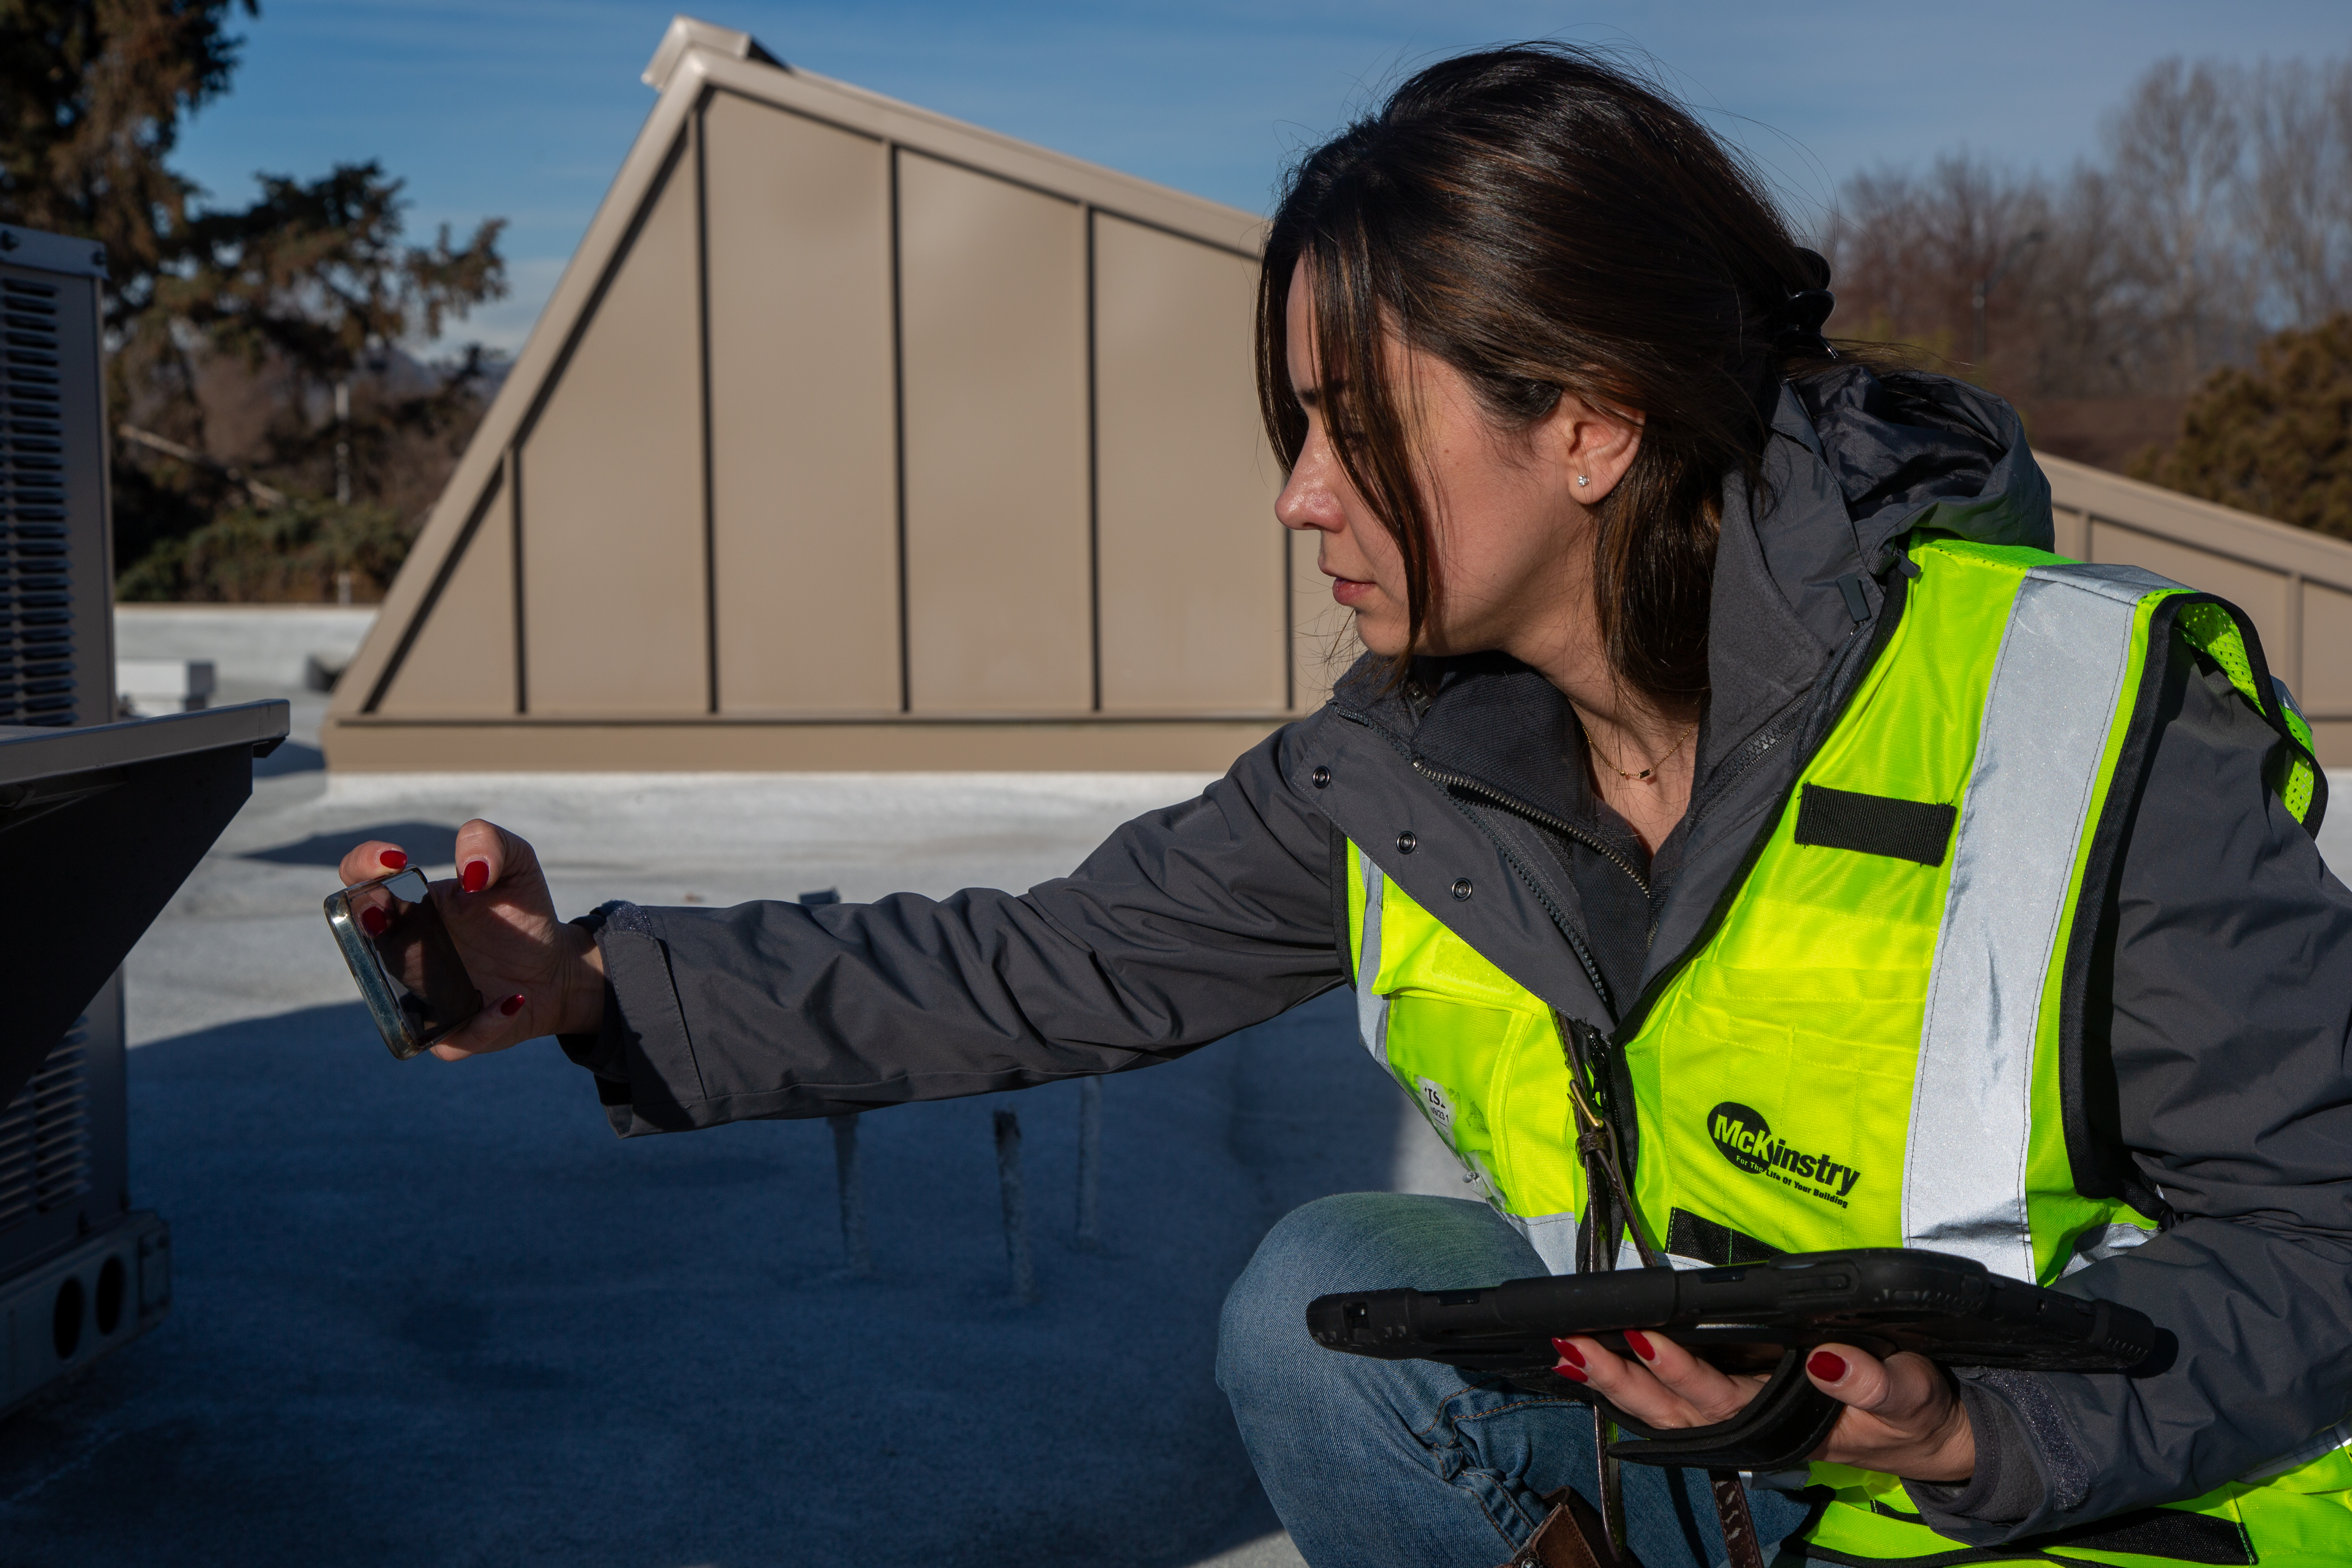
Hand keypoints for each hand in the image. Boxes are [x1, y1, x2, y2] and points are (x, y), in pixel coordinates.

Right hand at [337, 819, 606, 1058]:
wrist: (557, 966)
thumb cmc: (523, 911)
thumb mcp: (518, 864)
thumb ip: (492, 843)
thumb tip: (471, 870)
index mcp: (409, 906)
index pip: (362, 882)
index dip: (363, 866)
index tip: (393, 860)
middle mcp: (403, 951)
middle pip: (358, 940)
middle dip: (361, 927)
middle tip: (383, 918)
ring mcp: (420, 995)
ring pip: (394, 1000)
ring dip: (415, 987)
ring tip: (454, 973)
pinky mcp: (451, 1035)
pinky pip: (450, 1041)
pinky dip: (481, 1024)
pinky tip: (511, 1001)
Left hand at [1552, 1331, 1975, 1482]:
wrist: (1916, 1433)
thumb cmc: (1908, 1410)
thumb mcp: (1907, 1394)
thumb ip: (1870, 1380)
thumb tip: (1827, 1359)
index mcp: (1783, 1418)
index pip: (1720, 1397)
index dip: (1680, 1370)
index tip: (1642, 1338)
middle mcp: (1747, 1420)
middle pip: (1670, 1408)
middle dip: (1619, 1378)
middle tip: (1572, 1344)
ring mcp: (1733, 1416)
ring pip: (1659, 1409)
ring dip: (1610, 1383)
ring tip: (1564, 1351)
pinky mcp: (1728, 1403)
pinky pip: (1668, 1402)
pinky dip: (1626, 1384)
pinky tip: (1587, 1363)